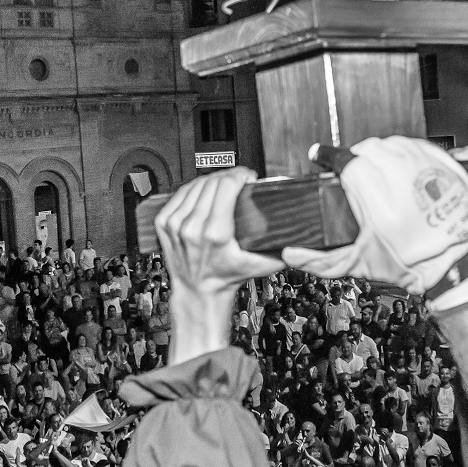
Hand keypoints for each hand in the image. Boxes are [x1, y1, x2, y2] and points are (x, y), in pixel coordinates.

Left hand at [155, 167, 283, 297]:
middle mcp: (193, 227)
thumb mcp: (261, 265)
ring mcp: (176, 224)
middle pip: (213, 182)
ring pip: (196, 184)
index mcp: (215, 234)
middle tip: (239, 180)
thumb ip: (285, 250)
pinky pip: (182, 192)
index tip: (248, 177)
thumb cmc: (227, 277)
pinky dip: (195, 187)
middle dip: (229, 176)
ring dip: (213, 179)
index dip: (240, 175)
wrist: (199, 290)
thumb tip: (303, 231)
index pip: (226, 185)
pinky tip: (206, 190)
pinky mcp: (164, 222)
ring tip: (224, 183)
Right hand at [282, 137, 467, 303]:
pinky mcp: (447, 166)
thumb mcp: (361, 265)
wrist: (459, 266)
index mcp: (380, 202)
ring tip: (378, 169)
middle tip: (353, 170)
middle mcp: (404, 180)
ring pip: (394, 143)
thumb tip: (290, 255)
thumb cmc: (415, 266)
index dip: (329, 156)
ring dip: (382, 152)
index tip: (321, 155)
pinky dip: (406, 151)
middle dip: (356, 157)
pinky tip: (402, 165)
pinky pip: (418, 145)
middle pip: (369, 148)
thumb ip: (320, 260)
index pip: (347, 161)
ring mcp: (428, 170)